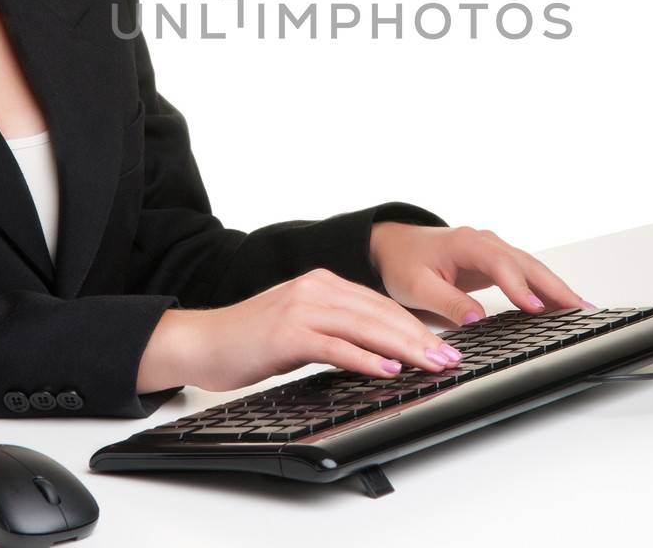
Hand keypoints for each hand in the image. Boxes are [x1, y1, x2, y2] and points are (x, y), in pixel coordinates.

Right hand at [136, 268, 465, 393]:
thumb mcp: (301, 327)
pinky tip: (387, 369)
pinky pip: (336, 345)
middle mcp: (316, 288)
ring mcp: (301, 307)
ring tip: (432, 365)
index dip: (416, 326)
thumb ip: (336, 330)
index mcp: (322, 283)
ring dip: (404, 348)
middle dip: (421, 338)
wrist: (202, 341)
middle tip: (450, 359)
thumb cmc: (250, 340)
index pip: (381, 304)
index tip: (444, 346)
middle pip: (380, 313)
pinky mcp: (287, 332)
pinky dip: (365, 357)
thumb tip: (380, 352)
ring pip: (366, 326)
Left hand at [368, 223, 595, 325]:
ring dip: (556, 288)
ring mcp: (493, 250)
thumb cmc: (403, 262)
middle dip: (556, 287)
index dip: (519, 286)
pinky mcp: (495, 262)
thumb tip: (476, 320)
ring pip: (532, 268)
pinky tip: (560, 305)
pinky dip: (544, 289)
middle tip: (582, 310)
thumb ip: (447, 302)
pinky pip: (525, 274)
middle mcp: (485, 242)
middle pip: (527, 264)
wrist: (394, 245)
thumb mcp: (416, 286)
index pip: (500, 264)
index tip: (536, 308)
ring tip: (582, 311)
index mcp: (466, 243)